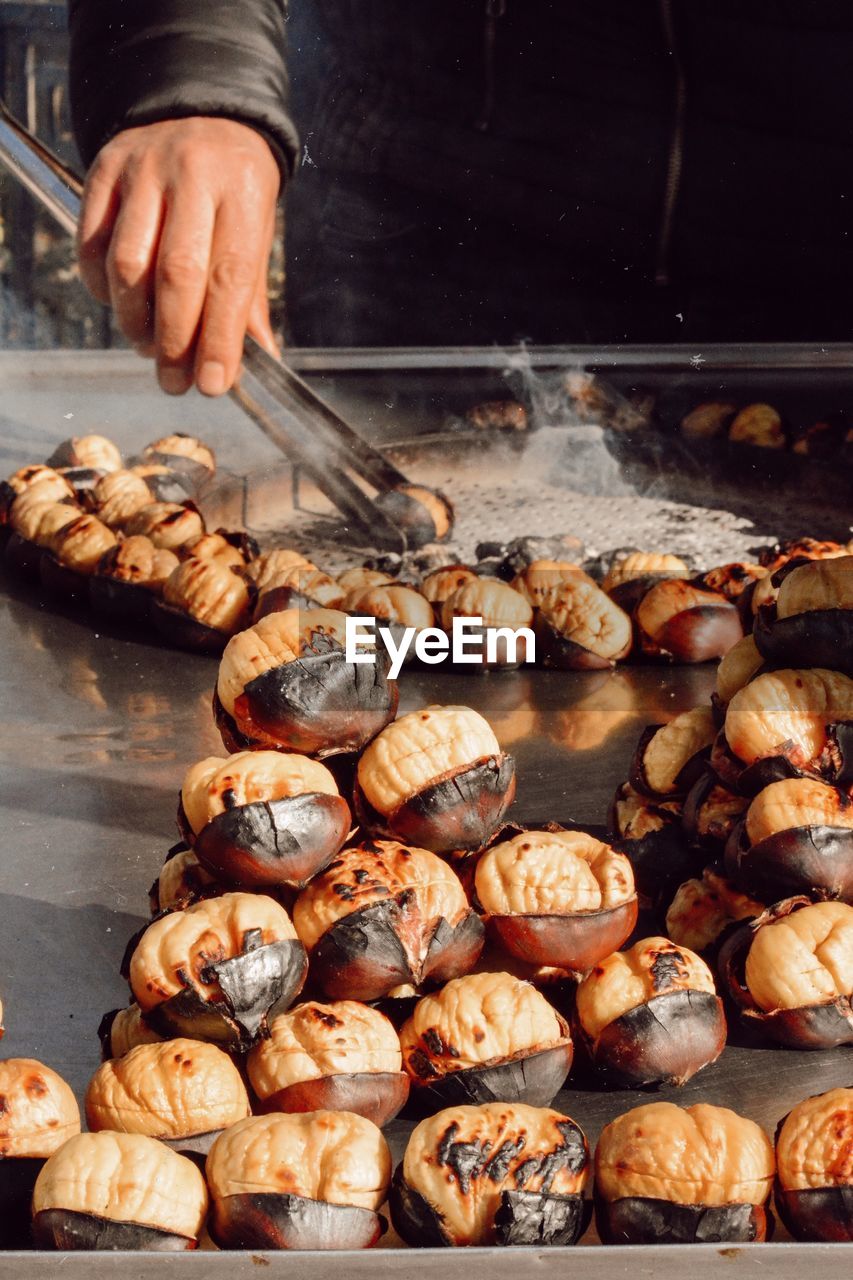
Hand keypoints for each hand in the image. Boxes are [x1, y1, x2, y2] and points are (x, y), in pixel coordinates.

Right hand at [77, 117, 280, 395]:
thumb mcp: (256, 235)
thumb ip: (251, 301)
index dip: (218, 338)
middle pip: (176, 273)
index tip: (212, 385)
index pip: (229, 277)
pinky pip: (93, 243)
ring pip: (127, 262)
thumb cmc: (234, 192)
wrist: (202, 114)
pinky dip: (102, 287)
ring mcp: (142, 169)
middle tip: (174, 381)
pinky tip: (119, 305)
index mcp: (241, 192)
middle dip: (174, 340)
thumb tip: (263, 363)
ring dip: (134, 320)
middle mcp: (191, 175)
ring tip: (148, 347)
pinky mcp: (103, 170)